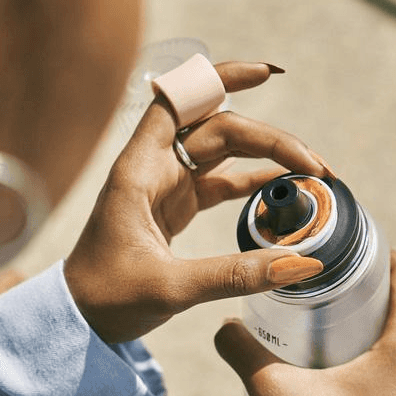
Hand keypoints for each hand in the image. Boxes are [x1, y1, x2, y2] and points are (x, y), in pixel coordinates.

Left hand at [65, 61, 330, 343]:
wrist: (77, 321)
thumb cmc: (106, 299)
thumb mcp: (170, 289)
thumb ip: (234, 275)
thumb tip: (301, 265)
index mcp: (139, 170)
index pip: (181, 101)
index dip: (222, 78)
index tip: (268, 74)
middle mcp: (153, 167)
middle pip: (218, 128)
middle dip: (271, 140)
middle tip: (317, 167)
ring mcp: (165, 185)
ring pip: (224, 152)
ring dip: (268, 158)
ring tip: (313, 175)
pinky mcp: (175, 207)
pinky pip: (221, 182)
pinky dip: (254, 184)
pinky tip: (286, 191)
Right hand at [214, 251, 395, 395]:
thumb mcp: (272, 391)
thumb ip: (241, 349)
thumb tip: (222, 323)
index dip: (379, 251)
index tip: (346, 248)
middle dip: (367, 287)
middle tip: (324, 282)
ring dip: (373, 323)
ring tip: (328, 319)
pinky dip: (379, 355)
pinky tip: (341, 363)